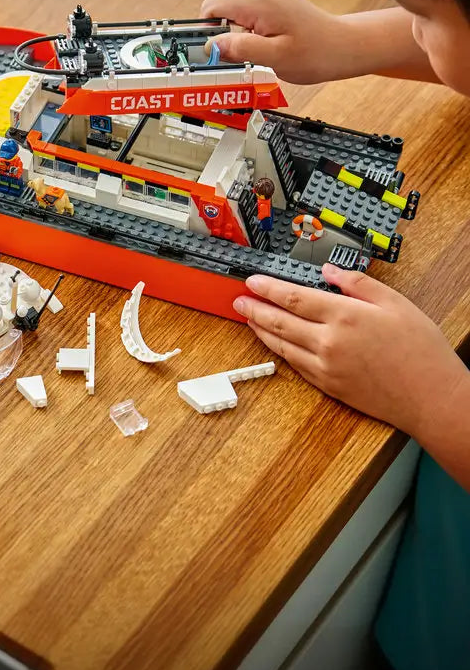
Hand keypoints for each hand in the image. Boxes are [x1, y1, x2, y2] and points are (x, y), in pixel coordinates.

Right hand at [200, 0, 348, 83]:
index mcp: (257, 1)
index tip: (214, 54)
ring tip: (259, 50)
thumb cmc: (315, 53)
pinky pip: (240, 14)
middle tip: (243, 57)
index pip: (209, 10)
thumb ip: (240, 49)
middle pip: (217, 12)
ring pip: (227, 14)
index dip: (206, 34)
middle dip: (222, 37)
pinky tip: (263, 43)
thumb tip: (211, 46)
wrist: (342, 45)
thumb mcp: (274, 58)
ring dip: (234, 36)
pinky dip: (244, 31)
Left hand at [232, 264, 469, 441]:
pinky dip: (279, 349)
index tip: (253, 281)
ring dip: (261, 329)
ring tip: (248, 318)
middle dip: (255, 308)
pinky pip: (294, 363)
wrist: (430, 397)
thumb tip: (330, 272)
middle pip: (280, 321)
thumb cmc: (420, 350)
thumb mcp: (396, 303)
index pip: (294, 297)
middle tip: (238, 300)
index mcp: (345, 316)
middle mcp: (328, 341)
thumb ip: (359, 284)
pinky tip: (274, 342)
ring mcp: (325, 366)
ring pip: (281, 344)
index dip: (268, 288)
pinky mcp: (327, 385)